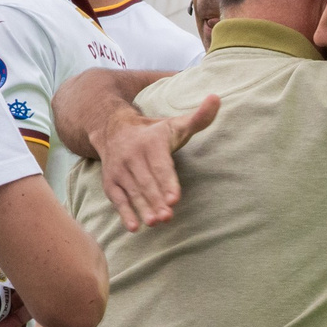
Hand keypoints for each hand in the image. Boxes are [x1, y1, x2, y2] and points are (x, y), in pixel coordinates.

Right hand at [98, 96, 218, 231]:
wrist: (112, 129)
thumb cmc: (153, 132)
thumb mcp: (175, 124)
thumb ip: (199, 118)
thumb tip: (216, 98)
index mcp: (150, 142)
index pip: (160, 166)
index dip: (167, 183)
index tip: (175, 199)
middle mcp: (132, 156)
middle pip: (147, 182)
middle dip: (156, 200)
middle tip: (167, 217)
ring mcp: (119, 171)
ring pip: (133, 192)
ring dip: (143, 209)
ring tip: (155, 223)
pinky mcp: (110, 183)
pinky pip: (118, 200)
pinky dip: (125, 214)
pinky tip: (135, 228)